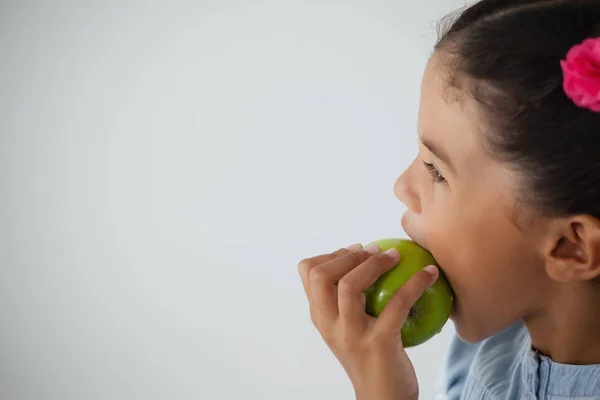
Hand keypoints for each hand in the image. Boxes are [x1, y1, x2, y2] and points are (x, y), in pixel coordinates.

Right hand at [298, 243, 438, 399]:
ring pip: (349, 286)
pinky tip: (430, 274)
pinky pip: (397, 304)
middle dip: (349, 255)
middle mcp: (329, 325)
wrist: (383, 398)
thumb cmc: (371, 357)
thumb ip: (347, 301)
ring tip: (395, 256)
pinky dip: (415, 283)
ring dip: (375, 263)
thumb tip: (366, 257)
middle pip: (321, 276)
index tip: (356, 250)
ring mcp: (351, 335)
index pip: (308, 272)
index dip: (331, 254)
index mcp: (320, 317)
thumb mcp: (348, 327)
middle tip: (375, 250)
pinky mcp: (379, 343)